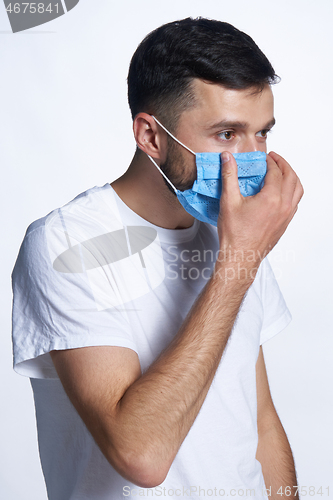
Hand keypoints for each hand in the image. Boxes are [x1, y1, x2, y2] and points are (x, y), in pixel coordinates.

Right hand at [216, 151, 303, 266]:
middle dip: (283, 165)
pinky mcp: (285, 224)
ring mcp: (286, 216)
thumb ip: (229, 176)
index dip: (270, 162)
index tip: (264, 158)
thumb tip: (227, 158)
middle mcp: (283, 206)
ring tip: (281, 172)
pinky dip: (292, 191)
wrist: (241, 256)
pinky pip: (295, 203)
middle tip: (274, 159)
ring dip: (291, 177)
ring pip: (297, 190)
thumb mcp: (228, 201)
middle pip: (291, 177)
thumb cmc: (235, 234)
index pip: (276, 172)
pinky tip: (281, 192)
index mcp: (271, 198)